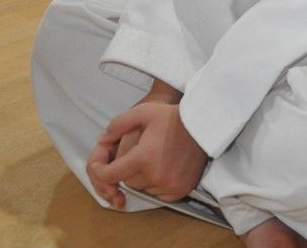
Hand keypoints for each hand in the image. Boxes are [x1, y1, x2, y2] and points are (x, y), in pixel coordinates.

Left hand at [87, 101, 205, 208]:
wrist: (204, 125)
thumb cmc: (172, 117)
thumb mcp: (143, 112)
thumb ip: (117, 125)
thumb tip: (101, 139)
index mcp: (143, 158)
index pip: (111, 175)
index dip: (102, 172)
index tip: (101, 167)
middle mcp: (155, 175)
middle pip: (128, 181)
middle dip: (128, 170)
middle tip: (139, 154)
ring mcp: (169, 185)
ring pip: (144, 188)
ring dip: (144, 178)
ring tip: (155, 158)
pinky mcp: (181, 190)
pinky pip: (160, 194)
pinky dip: (159, 185)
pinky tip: (166, 168)